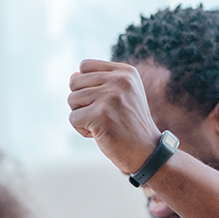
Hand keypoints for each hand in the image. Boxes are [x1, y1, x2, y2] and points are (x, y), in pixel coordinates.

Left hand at [68, 59, 162, 175]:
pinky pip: (73, 118)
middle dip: (81, 102)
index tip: (102, 101)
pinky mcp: (101, 115)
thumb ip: (96, 84)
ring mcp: (110, 97)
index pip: (85, 66)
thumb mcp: (119, 98)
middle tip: (102, 115)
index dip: (85, 85)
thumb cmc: (129, 125)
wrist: (146, 151)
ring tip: (102, 124)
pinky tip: (100, 134)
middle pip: (74, 82)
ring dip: (81, 116)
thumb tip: (72, 76)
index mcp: (125, 72)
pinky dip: (82, 130)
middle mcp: (119, 80)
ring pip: (71, 100)